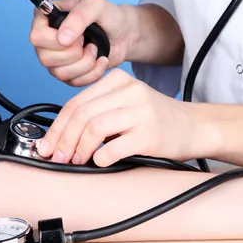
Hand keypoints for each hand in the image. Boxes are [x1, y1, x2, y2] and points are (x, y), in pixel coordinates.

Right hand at [29, 0, 136, 85]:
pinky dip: (92, 73)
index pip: (36, 37)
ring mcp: (55, 59)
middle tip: (87, 41)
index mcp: (46, 19)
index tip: (78, 34)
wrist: (124, 34)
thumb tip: (62, 39)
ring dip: (85, 63)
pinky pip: (74, 83)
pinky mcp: (68, 74)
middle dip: (74, 52)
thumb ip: (78, 16)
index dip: (57, 39)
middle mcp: (46, 40)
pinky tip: (99, 60)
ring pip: (59, 73)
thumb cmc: (108, 16)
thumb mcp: (95, 5)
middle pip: (45, 58)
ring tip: (94, 49)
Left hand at [36, 69, 205, 165]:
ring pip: (93, 129)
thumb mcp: (127, 102)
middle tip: (57, 157)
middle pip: (81, 115)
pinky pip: (113, 148)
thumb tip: (60, 136)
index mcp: (118, 80)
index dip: (57, 127)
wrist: (195, 127)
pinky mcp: (149, 134)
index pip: (76, 102)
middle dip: (63, 140)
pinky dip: (100, 158)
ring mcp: (140, 112)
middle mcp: (129, 91)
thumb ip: (98, 110)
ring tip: (77, 161)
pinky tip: (99, 162)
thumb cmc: (157, 119)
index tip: (47, 146)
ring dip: (79, 150)